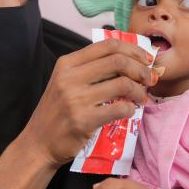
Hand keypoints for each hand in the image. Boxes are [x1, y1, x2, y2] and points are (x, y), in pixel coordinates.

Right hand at [20, 39, 157, 167]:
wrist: (39, 143)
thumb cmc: (55, 113)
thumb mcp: (64, 82)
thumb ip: (88, 70)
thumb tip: (127, 62)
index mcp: (67, 63)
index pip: (107, 45)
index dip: (132, 49)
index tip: (145, 59)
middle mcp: (70, 77)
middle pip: (118, 61)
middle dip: (141, 69)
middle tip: (149, 78)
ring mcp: (76, 98)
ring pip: (122, 84)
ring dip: (139, 91)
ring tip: (141, 97)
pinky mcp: (83, 120)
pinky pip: (119, 109)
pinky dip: (131, 109)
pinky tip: (130, 111)